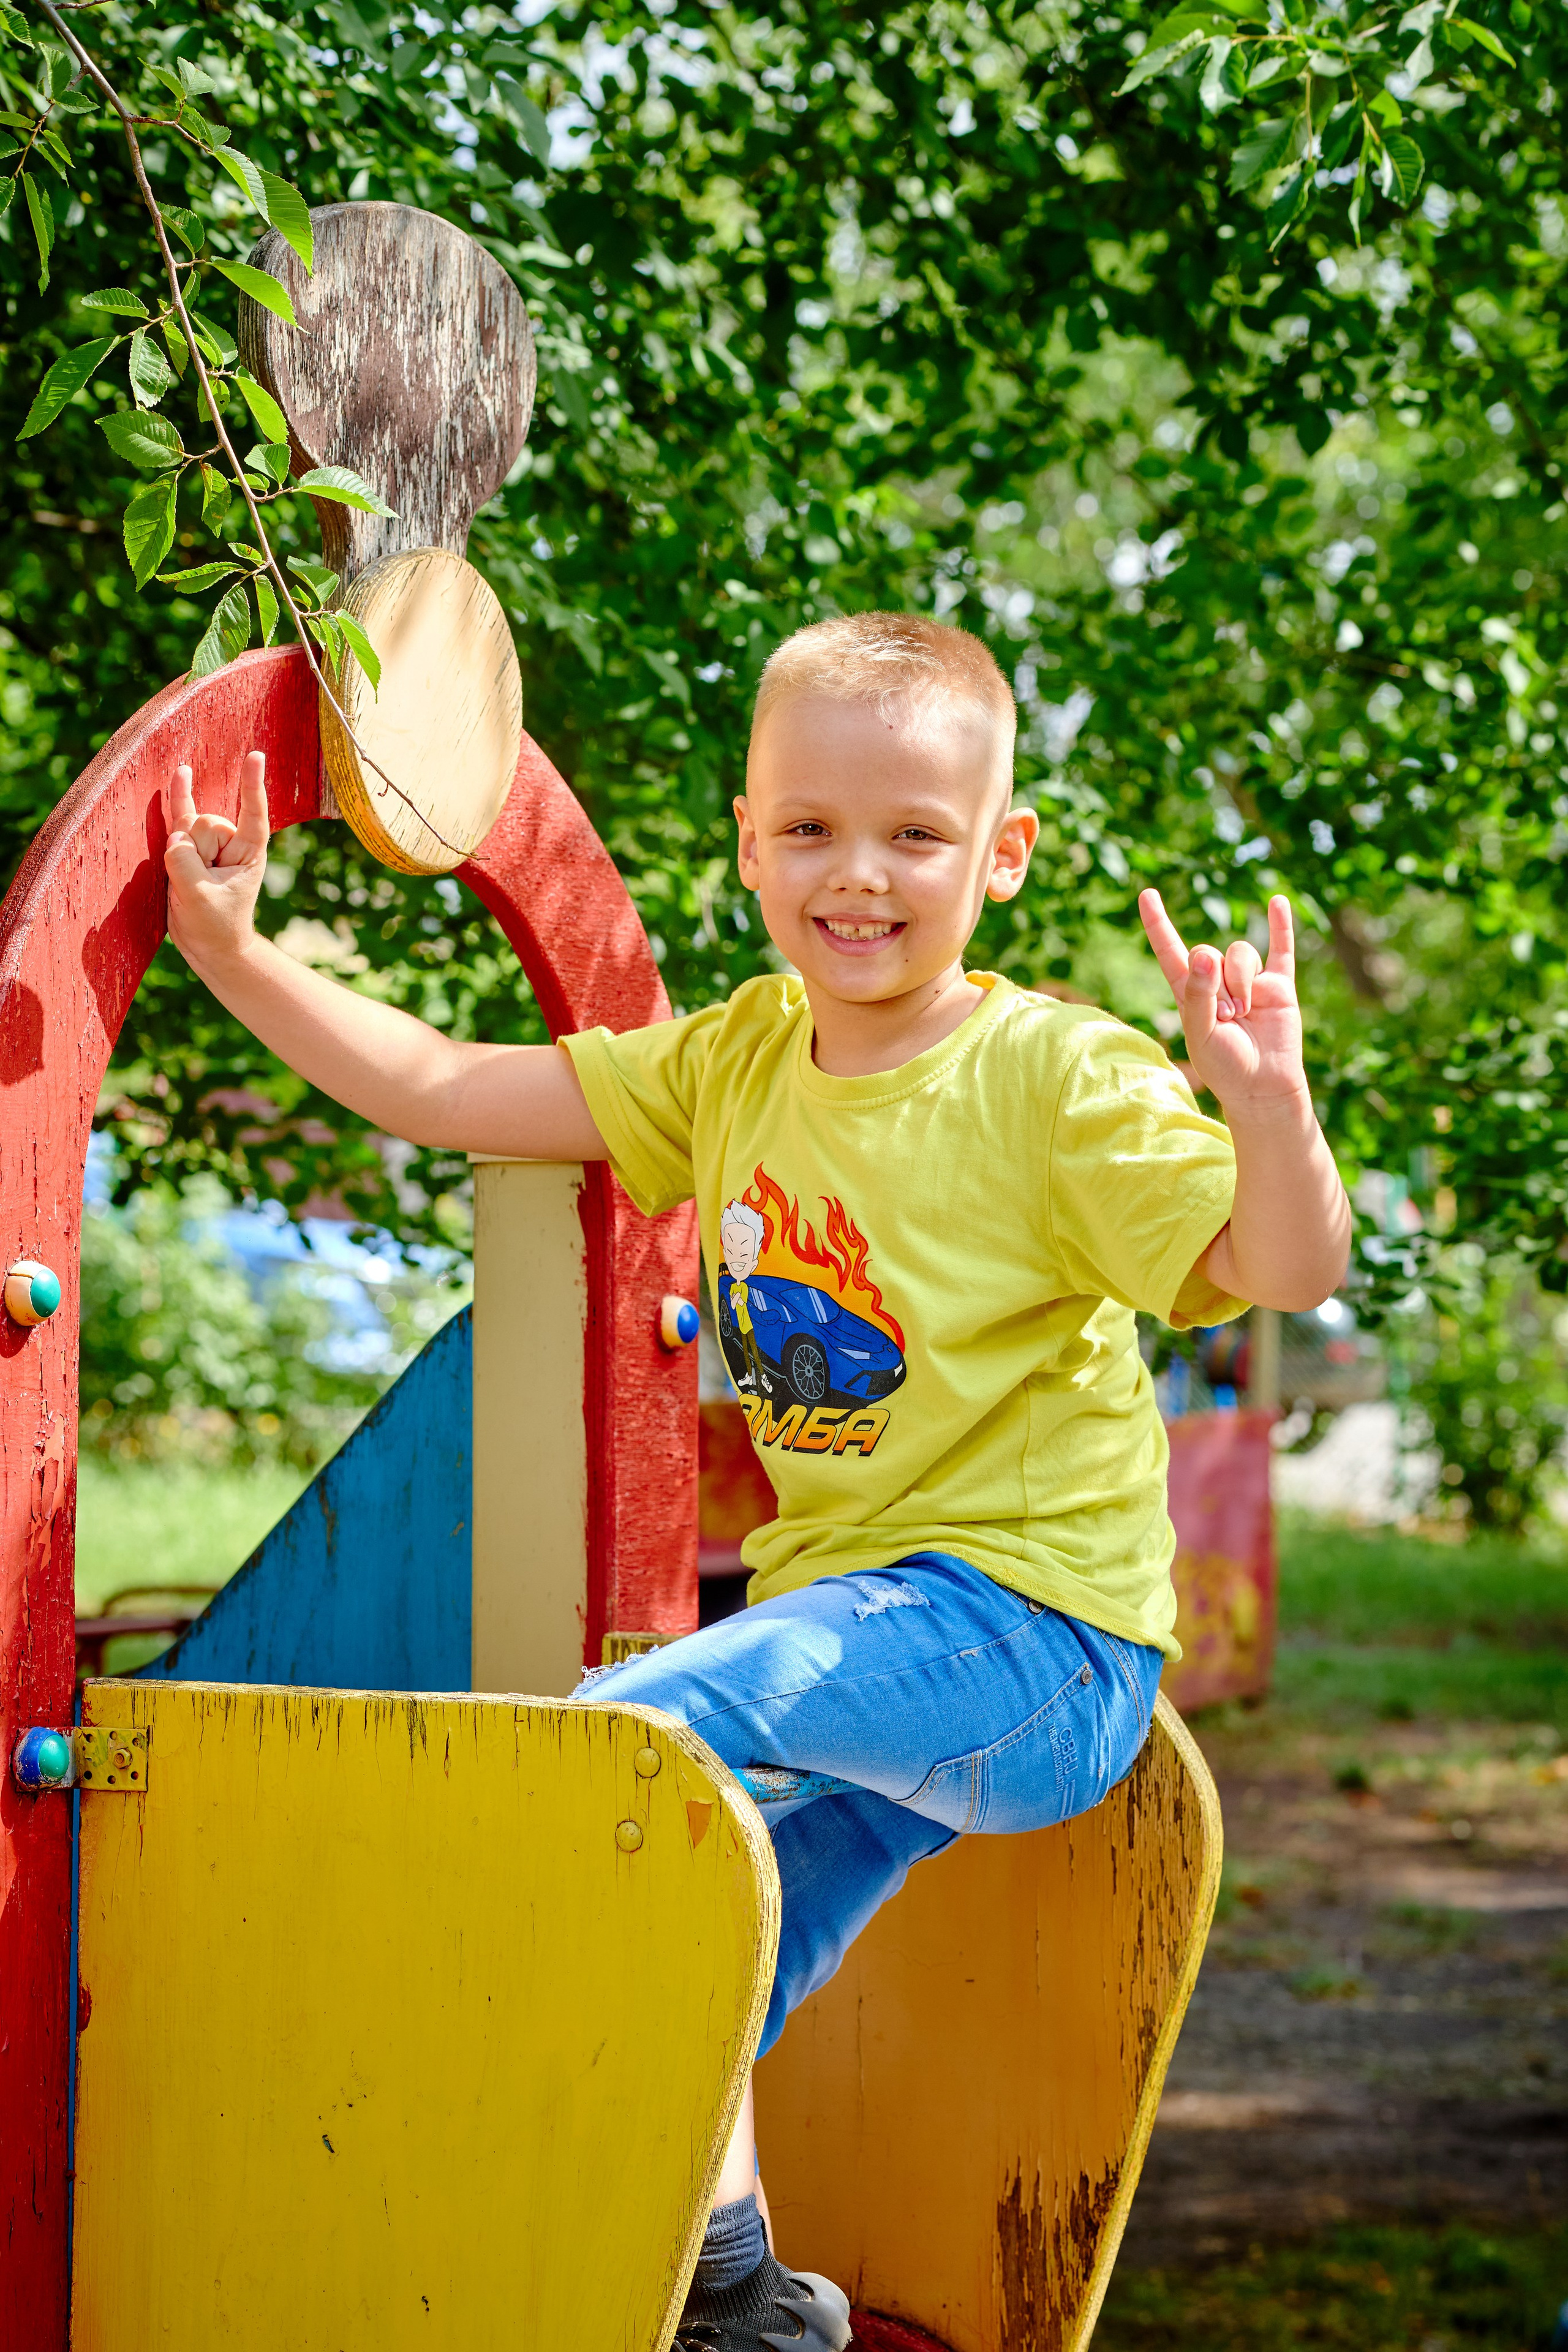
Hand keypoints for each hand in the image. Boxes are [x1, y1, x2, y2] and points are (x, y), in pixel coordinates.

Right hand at [164, 750, 269, 972]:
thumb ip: (185, 864)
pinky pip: (180, 817)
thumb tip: (173, 838)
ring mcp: (208, 844)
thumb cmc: (215, 925)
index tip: (255, 756)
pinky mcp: (187, 848)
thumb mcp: (201, 898)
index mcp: (249, 852)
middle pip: (205, 822)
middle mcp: (231, 842)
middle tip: (200, 886)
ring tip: (187, 884)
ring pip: (185, 826)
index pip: (253, 813)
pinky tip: (180, 773)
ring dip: (180, 853)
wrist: (207, 945)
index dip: (251, 785)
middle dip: (195, 851)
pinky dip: (177, 797)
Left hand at [1139, 889, 1307, 1112]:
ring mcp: (1249, 981)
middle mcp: (1217, 981)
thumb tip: (1205, 955)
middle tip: (1227, 1016)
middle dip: (1218, 983)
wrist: (1263, 1086)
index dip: (1158, 924)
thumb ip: (1199, 994)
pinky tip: (1277, 901)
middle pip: (1211, 951)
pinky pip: (1280, 949)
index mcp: (1190, 992)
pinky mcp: (1278, 986)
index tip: (1147, 895)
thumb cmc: (1226, 1066)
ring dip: (1242, 981)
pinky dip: (1281, 926)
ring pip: (1241, 952)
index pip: (1170, 951)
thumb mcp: (1201, 1033)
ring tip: (1245, 1013)